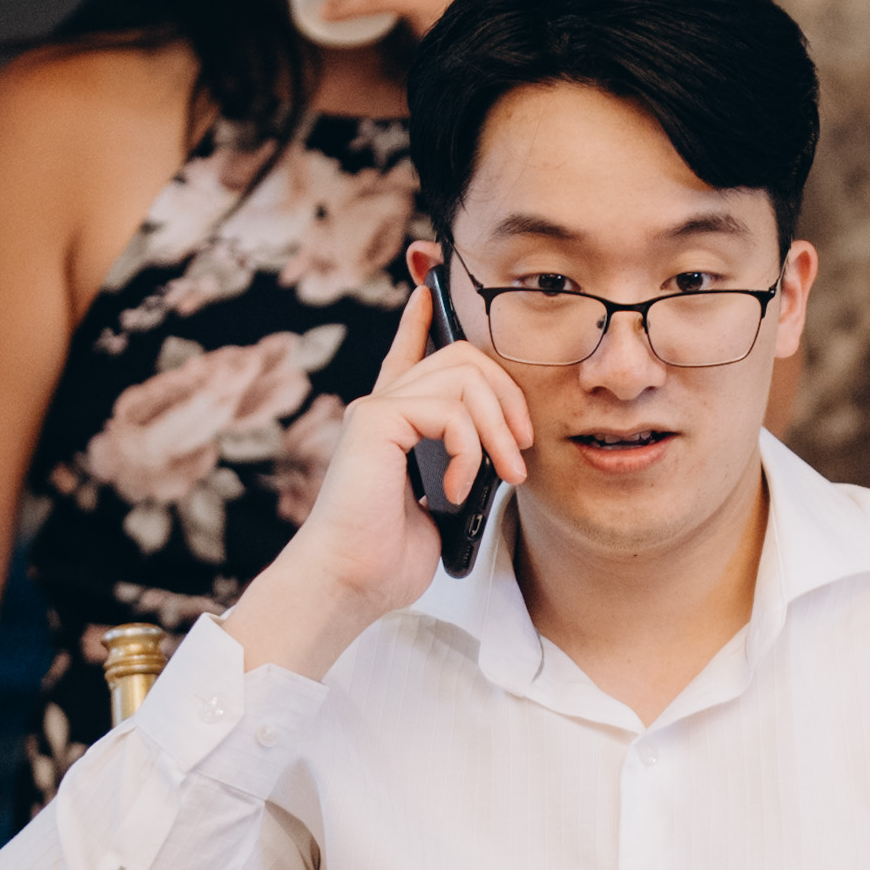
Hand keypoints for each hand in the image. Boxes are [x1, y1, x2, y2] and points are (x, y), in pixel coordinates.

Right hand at [223, 282, 532, 672]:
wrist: (348, 583)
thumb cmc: (388, 558)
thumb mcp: (444, 504)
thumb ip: (462, 464)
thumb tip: (503, 451)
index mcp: (394, 423)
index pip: (410, 351)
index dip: (423, 315)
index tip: (429, 287)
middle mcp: (381, 405)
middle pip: (463, 356)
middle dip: (508, 395)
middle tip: (521, 451)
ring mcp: (376, 408)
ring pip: (465, 377)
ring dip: (499, 429)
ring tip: (503, 476)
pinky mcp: (375, 420)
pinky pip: (449, 410)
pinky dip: (468, 450)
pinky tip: (455, 488)